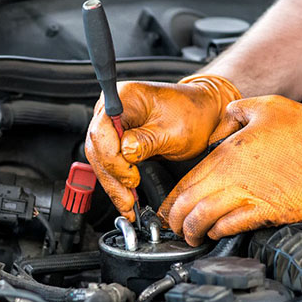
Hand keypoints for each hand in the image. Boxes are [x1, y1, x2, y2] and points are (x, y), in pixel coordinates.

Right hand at [84, 74, 240, 220]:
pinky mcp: (117, 139)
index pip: (102, 131)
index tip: (131, 177)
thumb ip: (146, 141)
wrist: (203, 114)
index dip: (113, 159)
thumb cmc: (192, 114)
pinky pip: (109, 162)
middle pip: (97, 147)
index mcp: (125, 97)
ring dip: (113, 184)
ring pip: (100, 159)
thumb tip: (125, 153)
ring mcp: (113, 124)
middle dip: (112, 177)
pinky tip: (125, 196)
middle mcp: (113, 108)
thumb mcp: (174, 131)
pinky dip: (117, 181)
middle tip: (127, 200)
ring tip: (127, 204)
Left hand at [158, 95, 301, 245]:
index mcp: (229, 152)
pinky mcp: (271, 212)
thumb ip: (235, 113)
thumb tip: (221, 122)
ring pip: (206, 219)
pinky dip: (219, 232)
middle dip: (175, 220)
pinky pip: (234, 226)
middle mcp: (234, 175)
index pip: (187, 180)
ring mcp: (252, 195)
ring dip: (193, 231)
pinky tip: (217, 233)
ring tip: (191, 236)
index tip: (167, 208)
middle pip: (189, 203)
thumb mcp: (266, 106)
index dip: (172, 199)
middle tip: (173, 227)